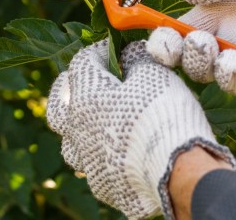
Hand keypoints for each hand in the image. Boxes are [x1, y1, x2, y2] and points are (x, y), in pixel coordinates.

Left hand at [46, 39, 235, 218]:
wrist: (177, 172)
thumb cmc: (162, 115)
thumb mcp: (154, 74)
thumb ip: (137, 58)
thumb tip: (130, 53)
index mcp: (85, 97)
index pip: (82, 63)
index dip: (99, 51)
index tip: (116, 49)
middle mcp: (77, 130)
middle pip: (58, 106)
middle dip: (67, 90)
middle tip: (81, 83)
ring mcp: (87, 161)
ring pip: (70, 142)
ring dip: (79, 129)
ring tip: (94, 123)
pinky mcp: (102, 186)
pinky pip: (93, 167)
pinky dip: (101, 156)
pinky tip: (116, 154)